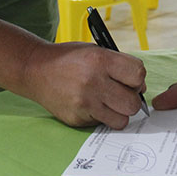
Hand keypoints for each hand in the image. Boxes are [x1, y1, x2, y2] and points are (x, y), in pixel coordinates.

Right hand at [23, 42, 145, 129]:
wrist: (35, 70)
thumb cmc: (69, 59)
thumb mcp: (94, 51)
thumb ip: (118, 65)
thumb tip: (140, 88)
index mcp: (100, 60)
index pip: (138, 75)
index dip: (137, 79)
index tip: (131, 79)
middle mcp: (93, 82)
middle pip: (133, 103)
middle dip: (131, 99)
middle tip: (121, 94)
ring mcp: (84, 103)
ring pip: (121, 120)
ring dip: (119, 112)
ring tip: (108, 102)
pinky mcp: (76, 118)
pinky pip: (102, 124)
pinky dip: (101, 117)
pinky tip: (90, 105)